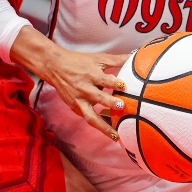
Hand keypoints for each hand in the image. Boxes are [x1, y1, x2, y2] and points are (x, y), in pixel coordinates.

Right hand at [12, 28, 128, 140]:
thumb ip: (117, 59)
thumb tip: (135, 55)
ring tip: (116, 135)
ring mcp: (79, 101)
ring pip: (91, 117)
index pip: (104, 79)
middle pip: (98, 98)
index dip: (115, 82)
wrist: (56, 68)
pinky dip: (98, 124)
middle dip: (110, 103)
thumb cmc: (79, 62)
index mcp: (91, 75)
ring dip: (103, 127)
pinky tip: (109, 130)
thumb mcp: (98, 58)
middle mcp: (85, 89)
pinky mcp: (75, 108)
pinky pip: (87, 118)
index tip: (124, 85)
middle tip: (122, 107)